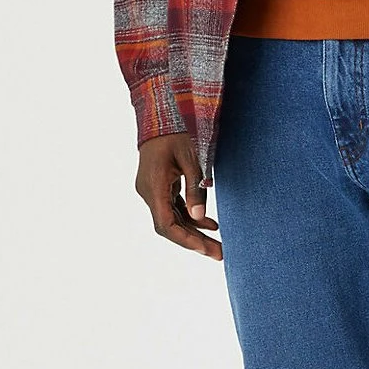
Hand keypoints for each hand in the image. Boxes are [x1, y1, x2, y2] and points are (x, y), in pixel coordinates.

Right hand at [135, 134, 222, 259]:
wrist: (160, 114)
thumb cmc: (176, 132)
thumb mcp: (191, 158)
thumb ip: (194, 188)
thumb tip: (199, 216)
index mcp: (153, 186)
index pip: (166, 225)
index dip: (186, 240)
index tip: (206, 249)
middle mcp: (148, 192)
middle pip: (170, 227)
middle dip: (195, 242)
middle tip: (220, 254)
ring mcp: (152, 190)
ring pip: (173, 219)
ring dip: (194, 232)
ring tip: (218, 245)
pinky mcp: (159, 186)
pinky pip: (174, 208)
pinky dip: (191, 217)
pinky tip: (210, 224)